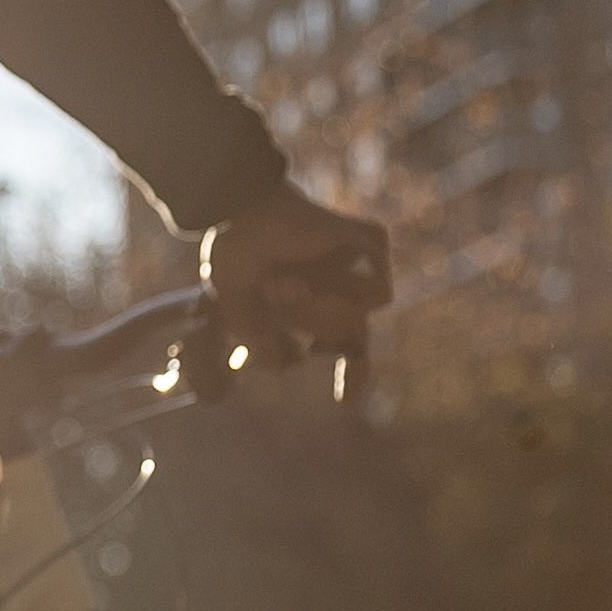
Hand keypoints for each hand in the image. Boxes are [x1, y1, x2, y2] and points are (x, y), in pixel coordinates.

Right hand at [201, 185, 390, 366]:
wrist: (241, 208)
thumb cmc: (236, 255)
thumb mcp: (238, 313)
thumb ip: (263, 346)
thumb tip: (291, 362)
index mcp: (321, 306)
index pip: (351, 351)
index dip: (353, 378)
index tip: (344, 402)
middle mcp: (346, 289)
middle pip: (350, 335)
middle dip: (307, 323)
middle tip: (272, 292)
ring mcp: (363, 265)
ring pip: (360, 316)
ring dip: (316, 310)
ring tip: (281, 284)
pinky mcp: (373, 241)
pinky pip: (375, 289)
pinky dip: (336, 290)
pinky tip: (306, 269)